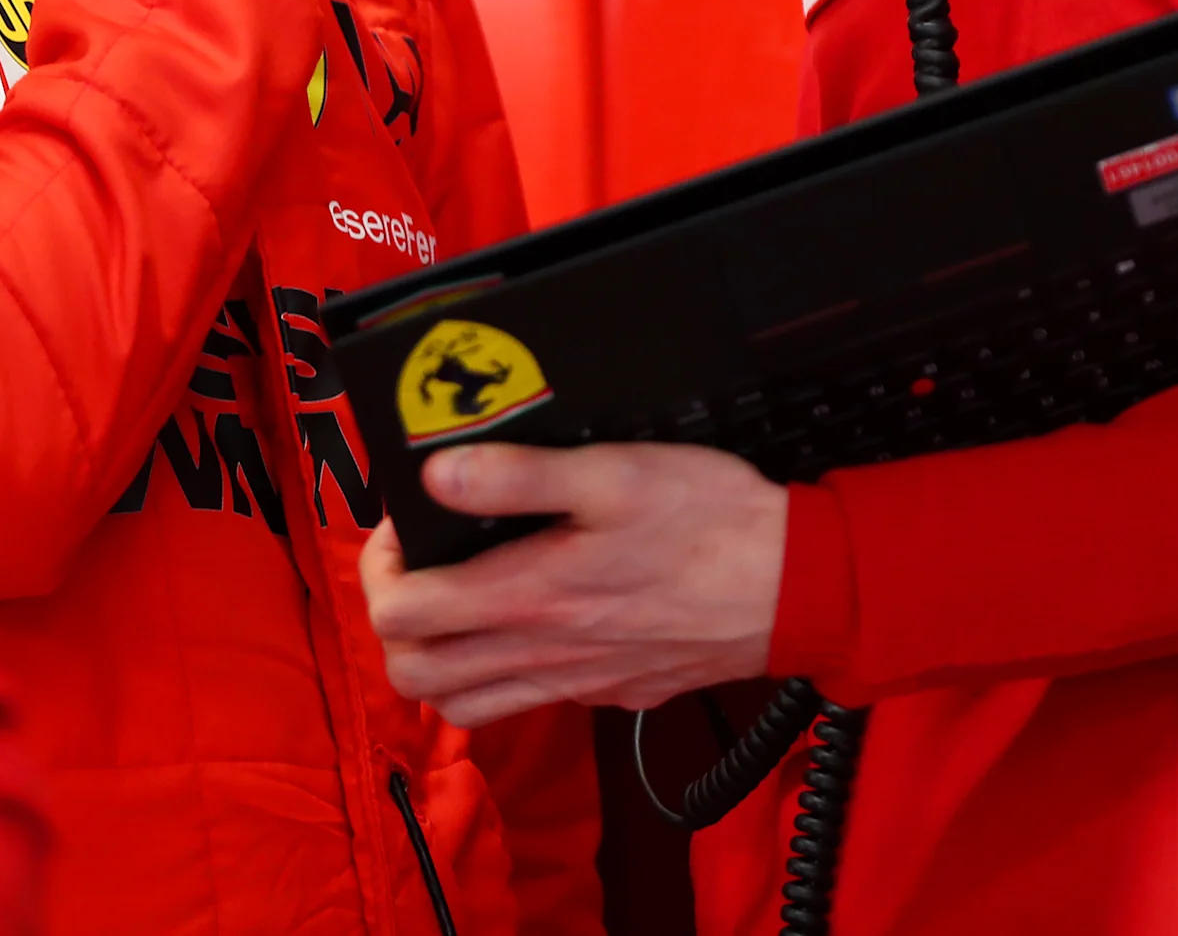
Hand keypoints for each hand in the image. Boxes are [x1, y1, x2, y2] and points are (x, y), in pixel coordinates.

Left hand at [358, 442, 790, 726]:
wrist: (798, 587)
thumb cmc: (711, 520)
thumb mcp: (613, 473)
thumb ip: (519, 476)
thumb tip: (436, 476)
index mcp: (528, 597)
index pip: (401, 616)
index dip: (379, 570)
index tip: (403, 529)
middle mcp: (542, 653)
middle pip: (415, 676)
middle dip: (395, 621)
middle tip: (420, 567)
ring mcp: (576, 683)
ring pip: (465, 705)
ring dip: (439, 659)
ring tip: (457, 599)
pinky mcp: (610, 692)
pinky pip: (528, 701)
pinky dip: (500, 674)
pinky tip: (526, 621)